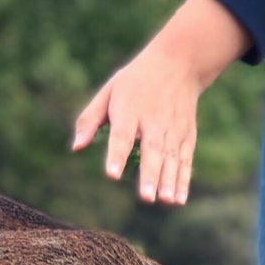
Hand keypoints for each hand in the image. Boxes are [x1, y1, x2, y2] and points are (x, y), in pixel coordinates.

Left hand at [72, 0, 248, 206]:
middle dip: (150, 174)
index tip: (112, 174)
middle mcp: (153, 121)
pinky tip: (179, 199)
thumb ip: (90, 119)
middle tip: (146, 197)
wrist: (178, 63)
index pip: (122, 135)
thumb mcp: (109, 91)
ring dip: (169, 182)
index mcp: (129, 109)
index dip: (117, 155)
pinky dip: (183, 180)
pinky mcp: (187, 135)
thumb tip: (76, 147)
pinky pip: (185, 160)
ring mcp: (173, 129)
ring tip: (165, 201)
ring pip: (172, 158)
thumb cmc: (135, 81)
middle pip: (152, 150)